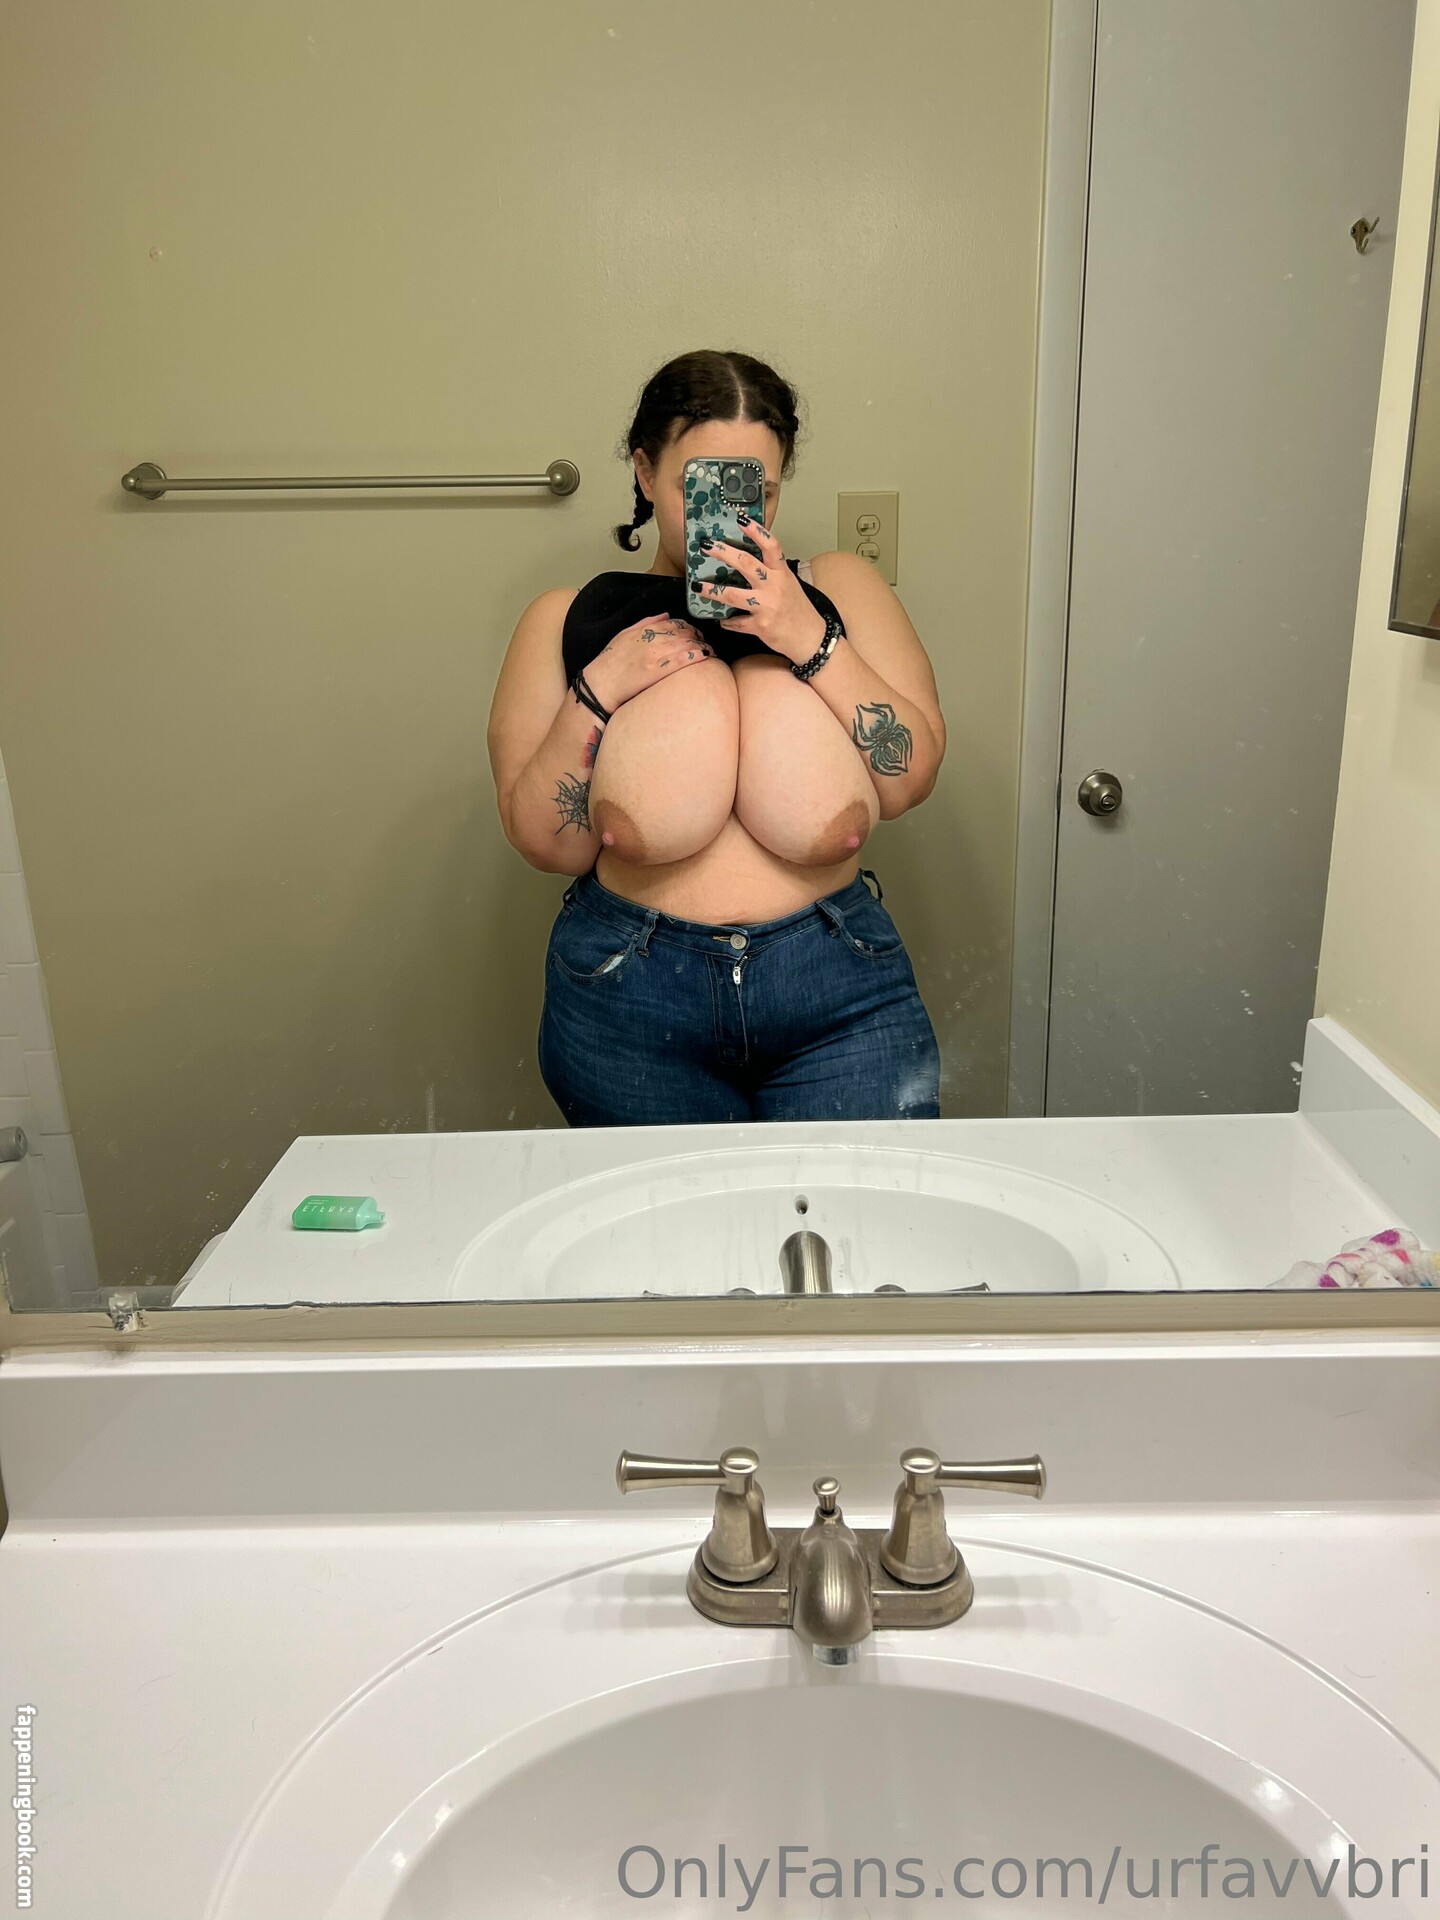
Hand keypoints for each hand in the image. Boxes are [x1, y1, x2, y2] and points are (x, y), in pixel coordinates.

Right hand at [585, 613, 714, 711]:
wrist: (599, 685)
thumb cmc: (609, 663)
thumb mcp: (624, 635)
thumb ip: (646, 623)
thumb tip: (666, 615)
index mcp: (644, 630)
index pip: (674, 623)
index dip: (689, 627)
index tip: (695, 634)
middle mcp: (651, 639)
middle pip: (684, 633)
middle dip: (698, 637)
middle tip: (705, 644)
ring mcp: (655, 655)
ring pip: (687, 644)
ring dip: (703, 647)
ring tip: (711, 652)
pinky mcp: (658, 671)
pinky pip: (683, 659)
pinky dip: (698, 656)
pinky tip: (706, 658)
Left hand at [693, 514, 825, 665]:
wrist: (811, 639)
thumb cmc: (799, 611)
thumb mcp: (789, 585)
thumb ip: (771, 573)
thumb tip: (746, 563)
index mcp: (782, 573)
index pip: (771, 546)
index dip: (756, 531)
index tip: (741, 520)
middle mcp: (774, 587)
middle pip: (746, 563)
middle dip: (723, 553)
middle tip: (706, 546)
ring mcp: (766, 606)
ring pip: (732, 594)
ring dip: (712, 590)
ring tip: (698, 586)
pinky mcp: (760, 625)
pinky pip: (736, 622)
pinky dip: (727, 621)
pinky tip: (722, 619)